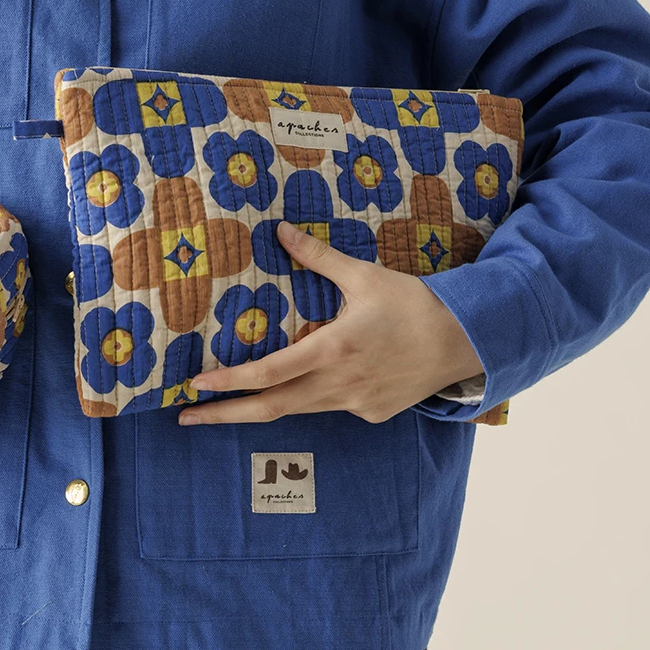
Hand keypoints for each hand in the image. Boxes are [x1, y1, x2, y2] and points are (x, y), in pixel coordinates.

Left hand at [178, 220, 480, 426]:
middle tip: (184, 417)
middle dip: (224, 415)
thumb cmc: (413, 304)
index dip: (229, 381)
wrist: (465, 340)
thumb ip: (317, 258)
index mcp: (332, 349)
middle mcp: (338, 384)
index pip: (268, 373)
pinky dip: (312, 396)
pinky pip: (331, 406)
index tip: (196, 384)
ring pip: (297, 409)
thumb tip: (280, 231)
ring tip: (223, 409)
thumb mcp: (362, 276)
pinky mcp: (371, 413)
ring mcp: (355, 403)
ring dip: (260, 409)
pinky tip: (312, 381)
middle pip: (270, 407)